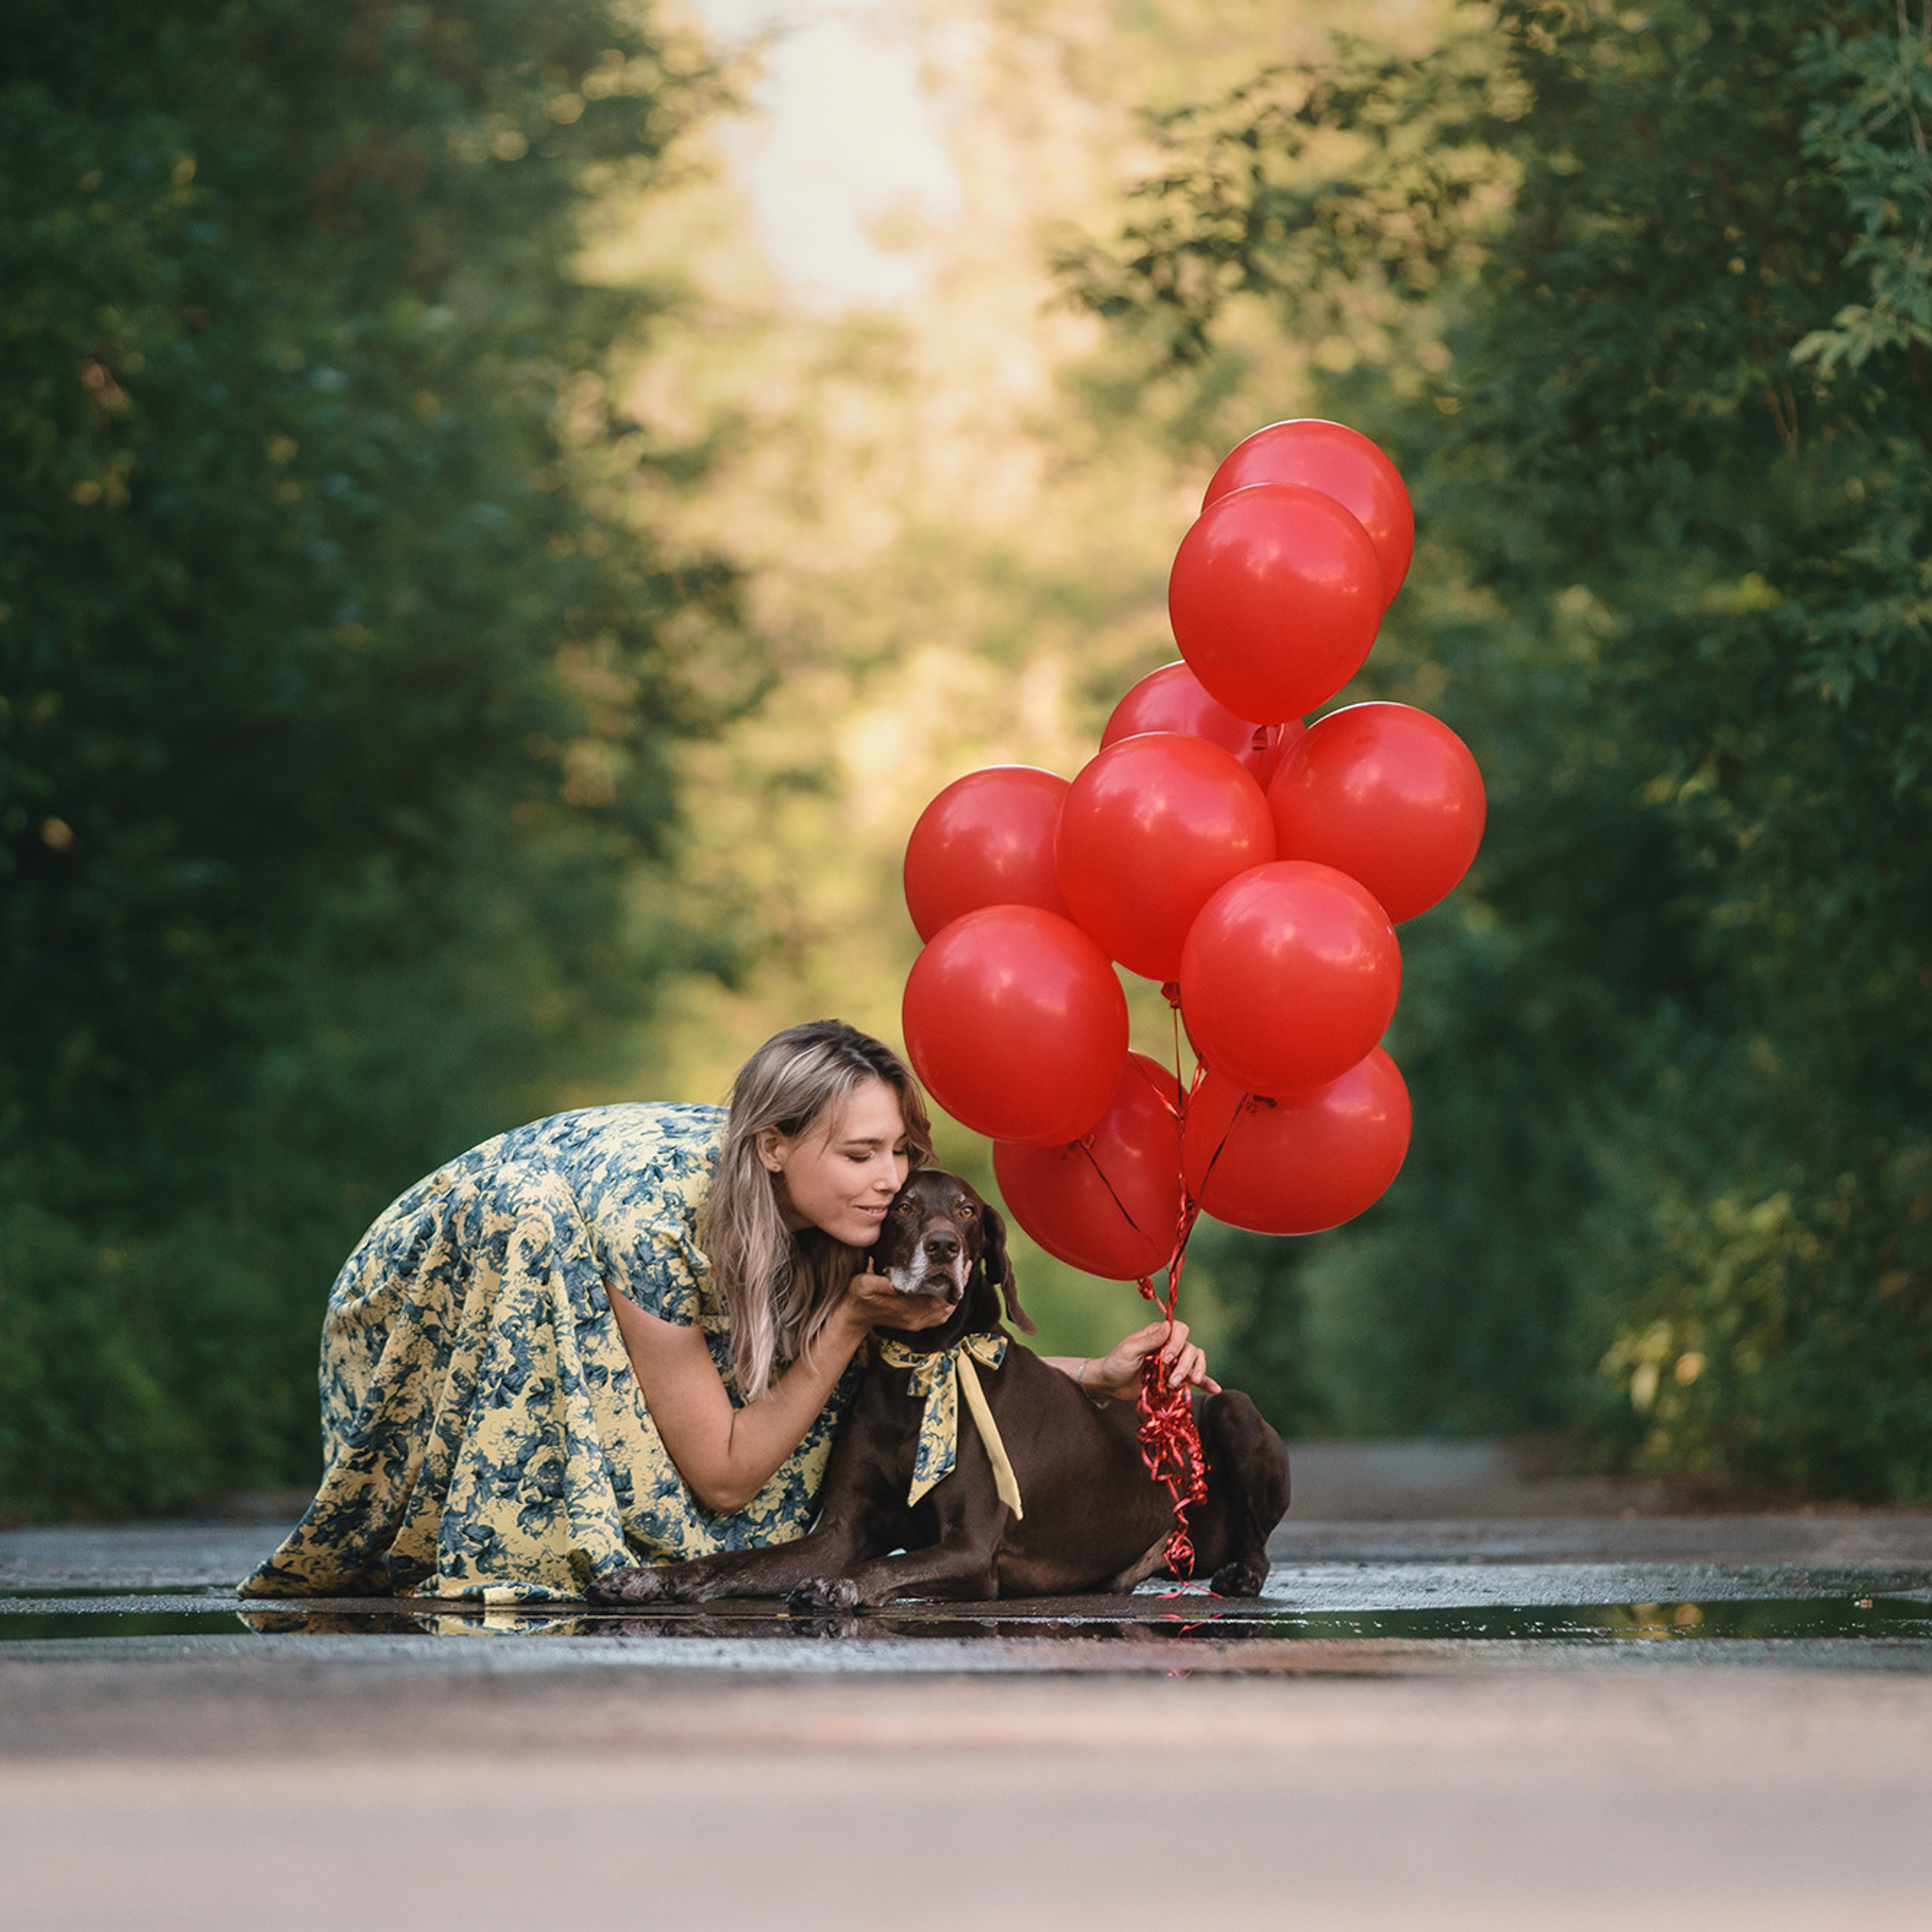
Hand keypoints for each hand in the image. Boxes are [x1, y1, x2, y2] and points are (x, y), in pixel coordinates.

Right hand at [839, 1267, 953, 1335]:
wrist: (853, 1316)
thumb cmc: (858, 1296)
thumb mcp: (865, 1284)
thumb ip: (883, 1283)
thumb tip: (899, 1282)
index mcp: (906, 1308)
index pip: (938, 1296)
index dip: (953, 1281)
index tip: (960, 1265)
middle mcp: (915, 1318)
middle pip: (947, 1304)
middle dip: (959, 1284)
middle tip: (965, 1265)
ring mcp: (916, 1323)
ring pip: (945, 1311)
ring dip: (955, 1294)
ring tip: (961, 1275)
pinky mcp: (915, 1323)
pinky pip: (939, 1317)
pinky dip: (948, 1305)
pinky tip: (949, 1291)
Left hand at [1081, 1318, 1220, 1400]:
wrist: (1110, 1384)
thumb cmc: (1116, 1363)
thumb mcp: (1129, 1350)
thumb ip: (1148, 1340)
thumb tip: (1168, 1326)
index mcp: (1158, 1334)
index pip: (1179, 1329)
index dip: (1178, 1343)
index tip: (1166, 1359)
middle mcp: (1169, 1346)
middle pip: (1190, 1348)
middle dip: (1185, 1364)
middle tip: (1172, 1379)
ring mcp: (1174, 1363)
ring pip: (1196, 1360)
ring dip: (1196, 1371)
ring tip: (1187, 1383)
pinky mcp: (1175, 1378)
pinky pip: (1196, 1379)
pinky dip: (1207, 1382)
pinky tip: (1216, 1389)